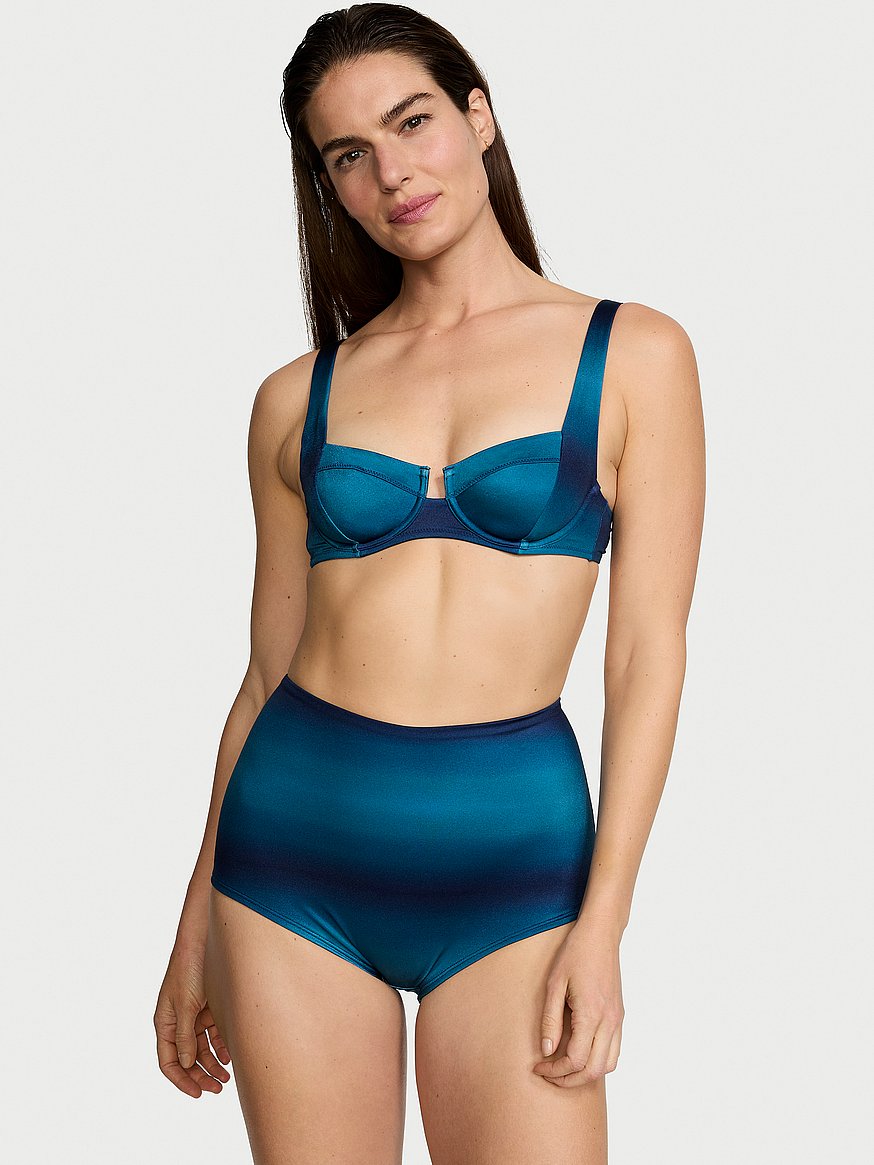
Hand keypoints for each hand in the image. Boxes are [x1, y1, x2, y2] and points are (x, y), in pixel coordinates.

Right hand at [154, 942, 231, 1097]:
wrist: (203, 941)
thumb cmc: (189, 969)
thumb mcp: (186, 1005)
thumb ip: (186, 1036)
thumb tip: (187, 1064)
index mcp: (165, 1023)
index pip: (169, 1062)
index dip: (182, 1080)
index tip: (198, 1094)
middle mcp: (177, 1023)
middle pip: (187, 1059)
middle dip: (200, 1076)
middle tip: (218, 1089)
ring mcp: (193, 1016)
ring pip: (202, 1049)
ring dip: (213, 1064)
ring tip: (227, 1077)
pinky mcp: (208, 1008)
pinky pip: (213, 1034)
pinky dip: (220, 1046)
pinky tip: (230, 1056)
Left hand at [532, 920, 623, 1086]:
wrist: (601, 935)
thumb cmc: (575, 954)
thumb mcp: (554, 984)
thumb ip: (550, 1020)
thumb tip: (547, 1050)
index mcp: (592, 1014)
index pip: (576, 1060)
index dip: (555, 1070)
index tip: (538, 1066)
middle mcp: (609, 1021)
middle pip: (594, 1070)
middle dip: (569, 1080)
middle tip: (549, 1074)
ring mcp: (618, 1020)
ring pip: (609, 1065)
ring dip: (586, 1074)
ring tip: (563, 1069)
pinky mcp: (619, 1016)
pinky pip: (614, 1051)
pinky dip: (598, 1061)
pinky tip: (580, 1053)